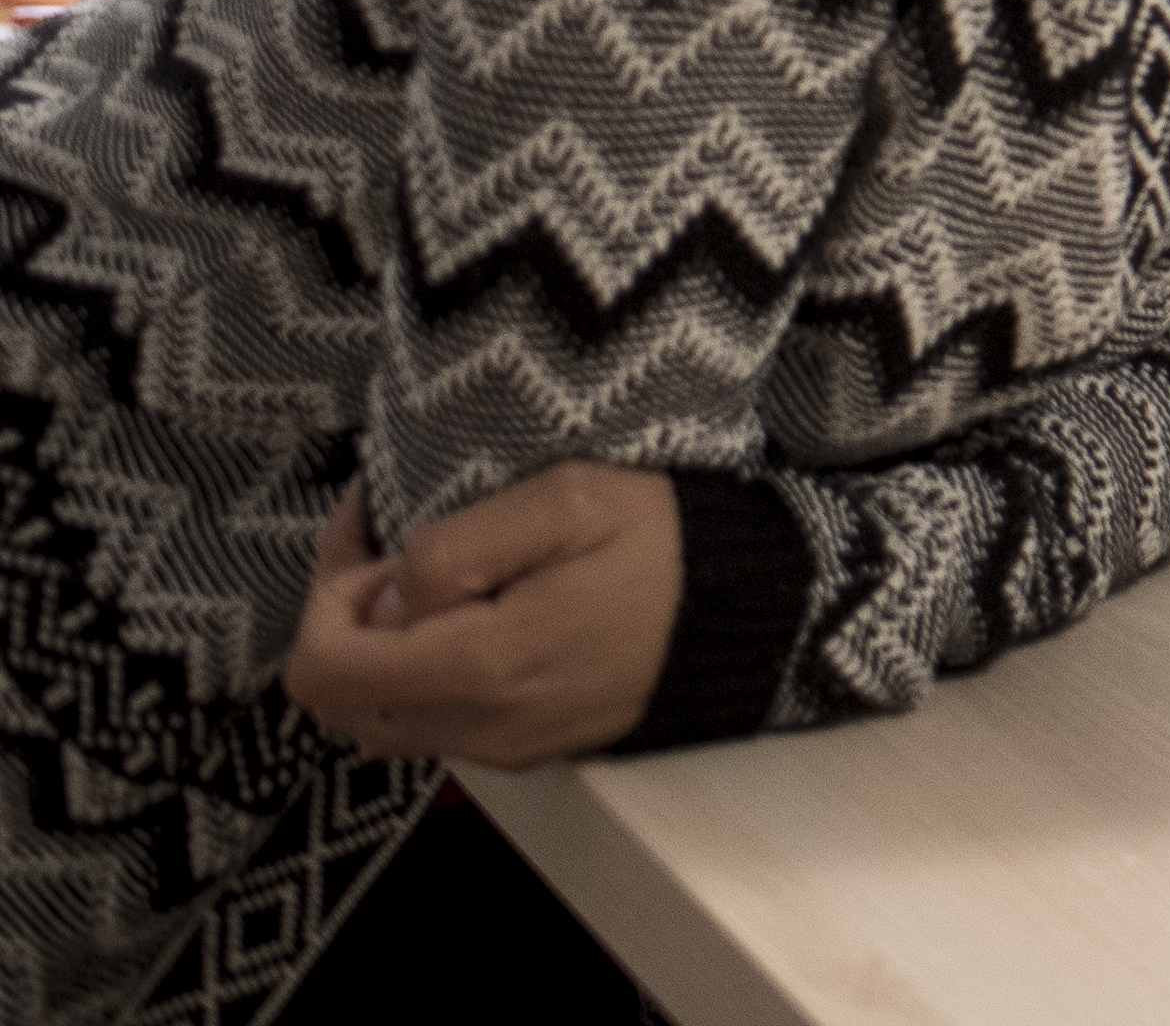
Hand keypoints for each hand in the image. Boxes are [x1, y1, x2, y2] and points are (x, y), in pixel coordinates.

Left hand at [286, 466, 688, 770]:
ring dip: (385, 652)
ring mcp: (508, 750)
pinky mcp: (535, 749)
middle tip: (398, 551)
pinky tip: (482, 612)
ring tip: (440, 579)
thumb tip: (386, 595)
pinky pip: (442, 725)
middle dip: (348, 623)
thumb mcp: (565, 501)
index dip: (328, 594)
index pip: (323, 670)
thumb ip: (455, 546)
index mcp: (477, 669)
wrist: (765, 611)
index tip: (382, 533)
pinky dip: (431, 674)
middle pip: (342, 704)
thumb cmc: (666, 542)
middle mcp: (479, 730)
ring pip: (387, 719)